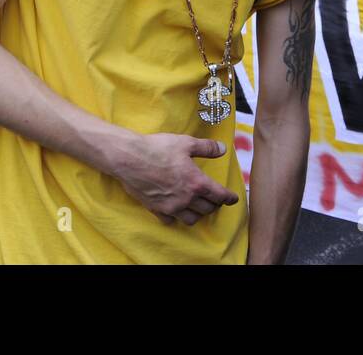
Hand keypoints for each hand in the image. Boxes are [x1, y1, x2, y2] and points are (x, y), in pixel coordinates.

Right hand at [115, 133, 239, 225]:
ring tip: (198, 207)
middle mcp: (186, 199)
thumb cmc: (158, 148)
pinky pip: (171, 220)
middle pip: (207, 209)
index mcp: (196, 183)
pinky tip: (176, 210)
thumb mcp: (186, 143)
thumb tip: (223, 149)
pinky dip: (177, 217)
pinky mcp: (156, 210)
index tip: (233, 199)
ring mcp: (171, 207)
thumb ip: (207, 148)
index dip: (229, 198)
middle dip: (214, 204)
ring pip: (191, 219)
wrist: (129, 158)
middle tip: (215, 199)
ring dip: (198, 214)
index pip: (219, 195)